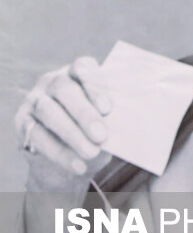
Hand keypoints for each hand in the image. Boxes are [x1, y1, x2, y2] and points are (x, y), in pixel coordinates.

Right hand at [15, 56, 112, 190]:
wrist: (73, 154)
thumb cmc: (98, 128)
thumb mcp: (110, 119)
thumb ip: (115, 116)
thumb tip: (127, 123)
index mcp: (78, 72)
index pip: (84, 67)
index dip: (95, 85)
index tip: (108, 108)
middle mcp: (53, 81)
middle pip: (65, 89)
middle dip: (84, 113)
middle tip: (101, 136)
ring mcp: (35, 100)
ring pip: (49, 112)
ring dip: (72, 134)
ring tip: (92, 152)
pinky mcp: (23, 122)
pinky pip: (38, 136)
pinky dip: (59, 153)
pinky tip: (78, 165)